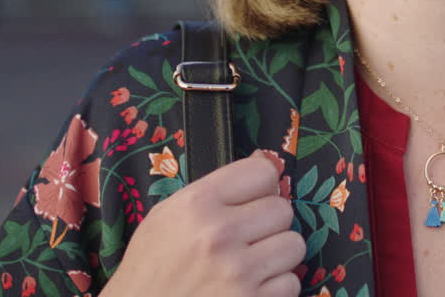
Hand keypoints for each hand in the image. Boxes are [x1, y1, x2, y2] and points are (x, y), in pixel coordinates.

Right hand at [101, 153, 303, 295]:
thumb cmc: (150, 269)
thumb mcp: (166, 216)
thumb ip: (215, 189)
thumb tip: (264, 162)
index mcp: (196, 204)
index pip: (263, 172)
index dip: (261, 186)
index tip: (251, 200)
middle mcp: (219, 234)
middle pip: (283, 209)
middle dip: (268, 223)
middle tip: (247, 238)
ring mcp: (238, 272)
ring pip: (294, 244)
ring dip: (277, 255)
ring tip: (249, 264)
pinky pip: (291, 282)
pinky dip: (276, 287)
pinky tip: (250, 288)